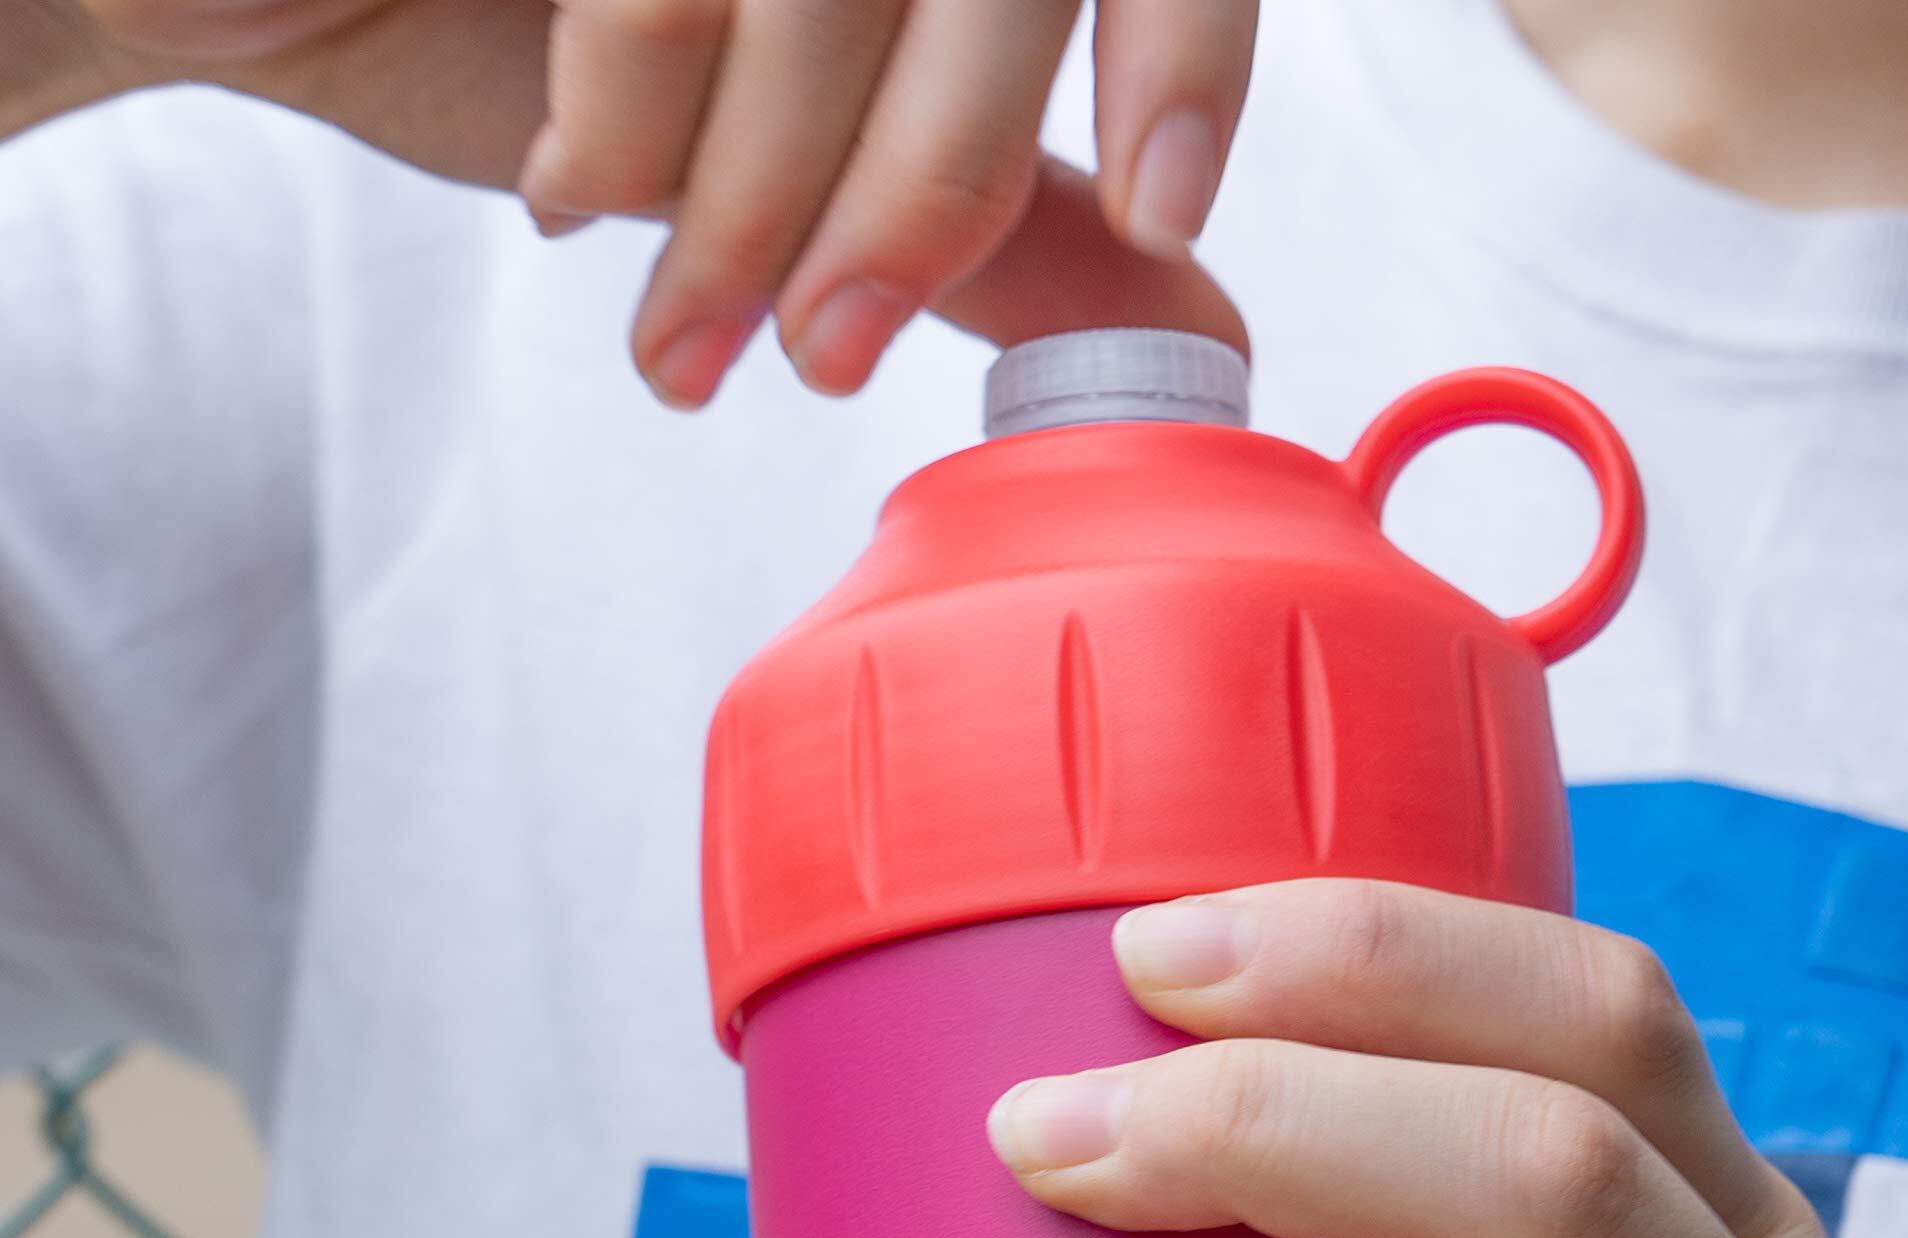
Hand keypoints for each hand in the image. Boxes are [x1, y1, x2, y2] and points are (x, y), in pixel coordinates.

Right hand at [53, 0, 1250, 405]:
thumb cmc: (541, 28)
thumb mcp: (811, 133)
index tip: (1161, 210)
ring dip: (748, 185)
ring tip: (680, 342)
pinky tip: (580, 187)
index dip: (1179, 50)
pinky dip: (634, 96)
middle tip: (824, 359)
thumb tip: (1191, 307)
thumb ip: (1000, 211)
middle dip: (908, 193)